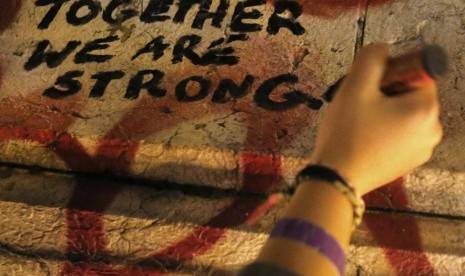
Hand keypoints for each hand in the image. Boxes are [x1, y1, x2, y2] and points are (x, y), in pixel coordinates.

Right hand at [311, 43, 442, 194]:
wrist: (336, 179)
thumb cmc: (346, 135)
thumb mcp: (354, 86)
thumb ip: (371, 58)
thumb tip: (382, 51)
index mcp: (426, 109)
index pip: (417, 73)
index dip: (391, 73)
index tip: (369, 87)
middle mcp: (432, 131)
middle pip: (410, 95)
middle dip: (385, 93)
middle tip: (359, 105)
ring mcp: (421, 150)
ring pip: (403, 115)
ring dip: (383, 112)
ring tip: (358, 124)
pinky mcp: (407, 162)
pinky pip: (399, 135)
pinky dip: (383, 131)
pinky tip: (362, 138)